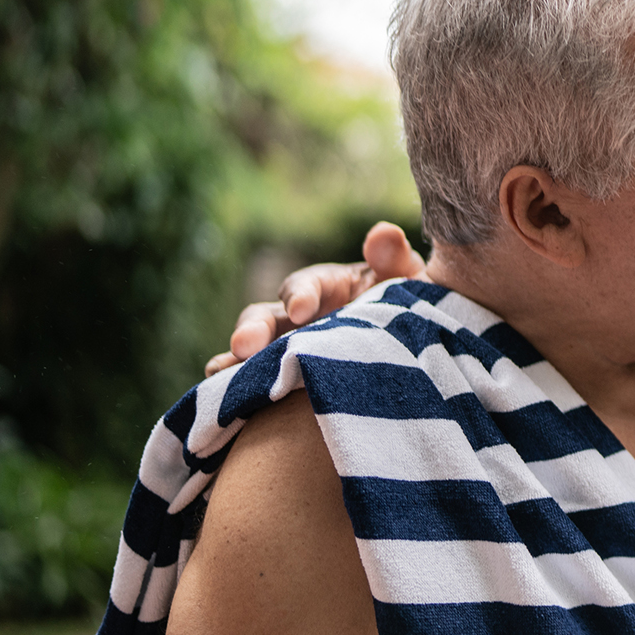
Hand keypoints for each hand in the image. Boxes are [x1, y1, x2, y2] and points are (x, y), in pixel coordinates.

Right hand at [203, 223, 425, 374]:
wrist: (413, 349)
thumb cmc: (405, 306)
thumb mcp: (406, 280)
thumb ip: (394, 259)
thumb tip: (384, 233)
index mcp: (325, 287)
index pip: (304, 285)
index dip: (300, 295)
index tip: (301, 310)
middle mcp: (296, 317)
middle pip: (265, 318)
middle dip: (253, 330)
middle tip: (243, 346)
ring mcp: (286, 349)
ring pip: (251, 352)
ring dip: (236, 362)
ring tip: (220, 375)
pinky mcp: (283, 378)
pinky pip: (255, 382)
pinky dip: (236, 388)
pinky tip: (224, 401)